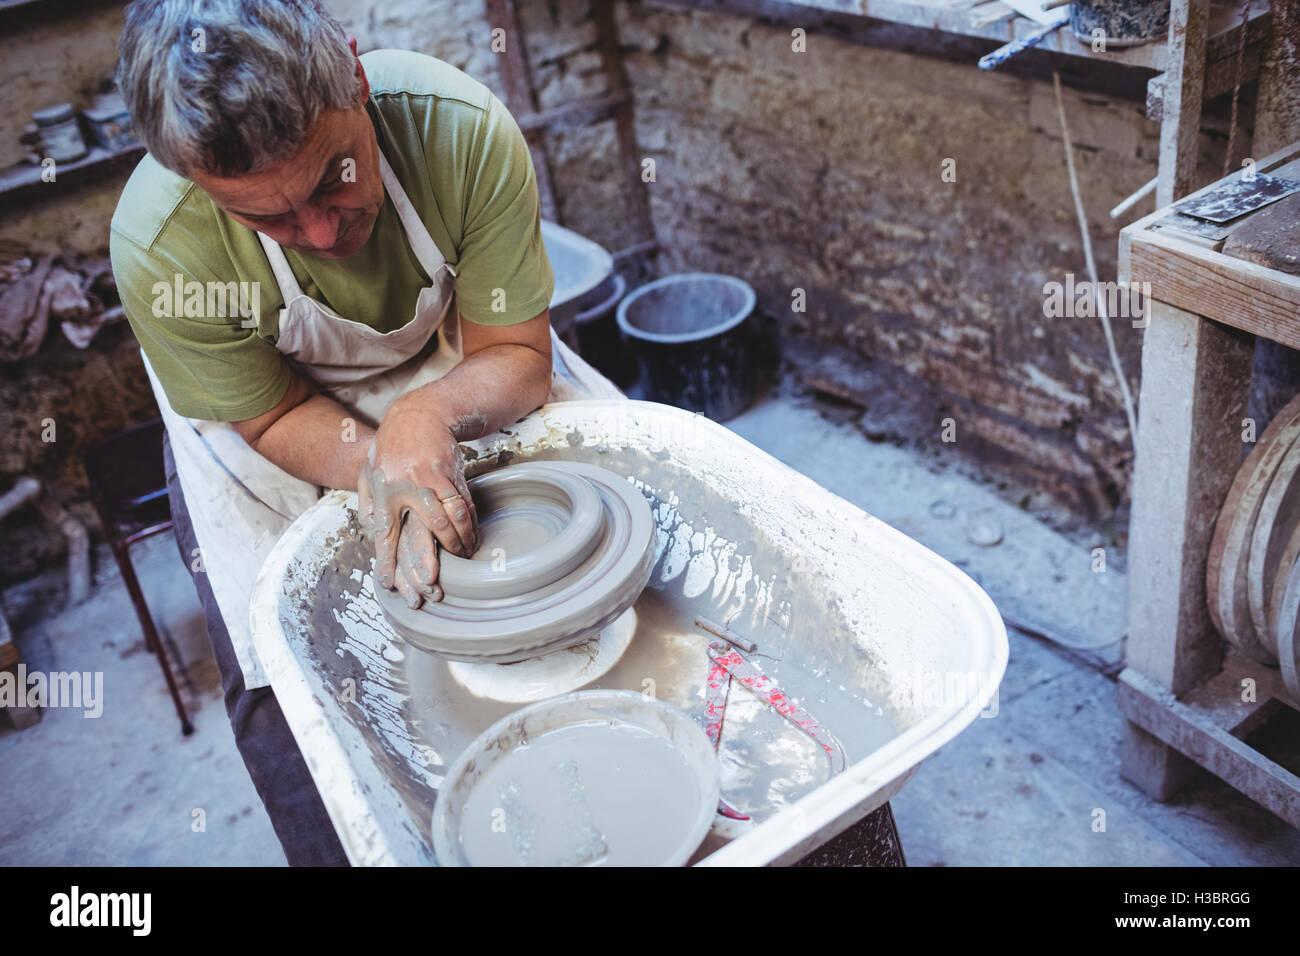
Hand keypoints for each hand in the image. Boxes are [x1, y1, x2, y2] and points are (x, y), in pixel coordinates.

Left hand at [357, 393, 478, 607]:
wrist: (418, 415)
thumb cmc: (391, 446)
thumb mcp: (368, 472)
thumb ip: (366, 502)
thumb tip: (368, 531)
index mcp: (382, 492)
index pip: (384, 534)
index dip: (387, 561)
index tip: (389, 585)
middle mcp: (405, 488)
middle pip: (421, 531)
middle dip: (428, 560)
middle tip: (433, 583)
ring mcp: (430, 481)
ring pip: (449, 520)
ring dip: (459, 542)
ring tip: (463, 556)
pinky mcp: (449, 474)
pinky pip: (462, 505)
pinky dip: (469, 524)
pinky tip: (471, 537)